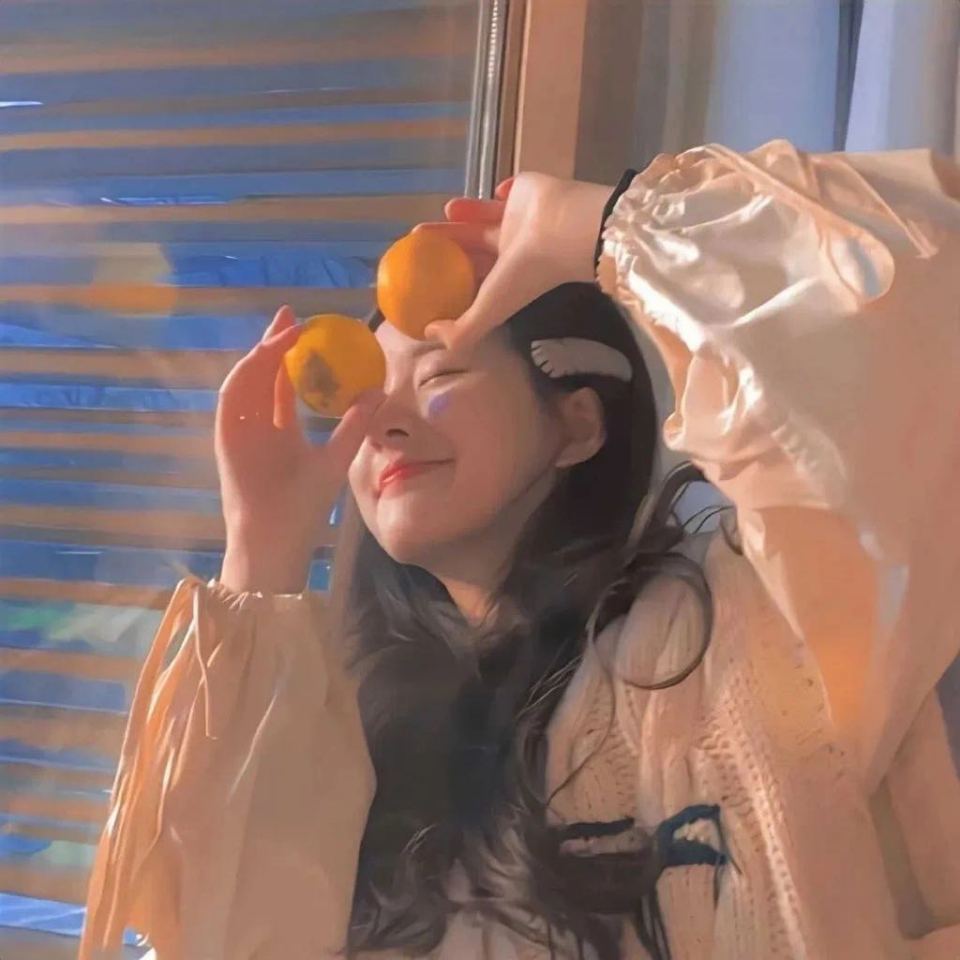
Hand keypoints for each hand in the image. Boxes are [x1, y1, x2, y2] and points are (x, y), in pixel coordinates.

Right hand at [216, 306, 380, 593]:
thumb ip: (354, 425)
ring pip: (246, 381)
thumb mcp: (336, 457)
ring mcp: (240, 430)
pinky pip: (231, 398)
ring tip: (283, 330)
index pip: (283, 385)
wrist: (278, 537)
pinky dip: (245, 375)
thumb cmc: (305, 507)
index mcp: (280, 431)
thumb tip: (379, 392)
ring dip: (260, 353)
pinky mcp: (225, 436)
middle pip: (261, 375)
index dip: (293, 357)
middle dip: (272, 343)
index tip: (309, 330)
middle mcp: (258, 426)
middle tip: (289, 314)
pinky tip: (264, 356)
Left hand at [416, 173, 611, 349]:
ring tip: (446, 209)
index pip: (475, 278)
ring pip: (487, 217)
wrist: (563, 231)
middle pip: (474, 245)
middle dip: (448, 243)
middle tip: (420, 239)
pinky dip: (500, 191)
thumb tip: (428, 333)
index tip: (425, 275)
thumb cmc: (527, 272)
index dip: (451, 278)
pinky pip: (510, 191)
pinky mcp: (527, 191)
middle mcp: (512, 249)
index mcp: (504, 276)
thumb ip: (461, 330)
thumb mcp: (489, 310)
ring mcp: (521, 220)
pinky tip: (491, 189)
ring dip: (466, 215)